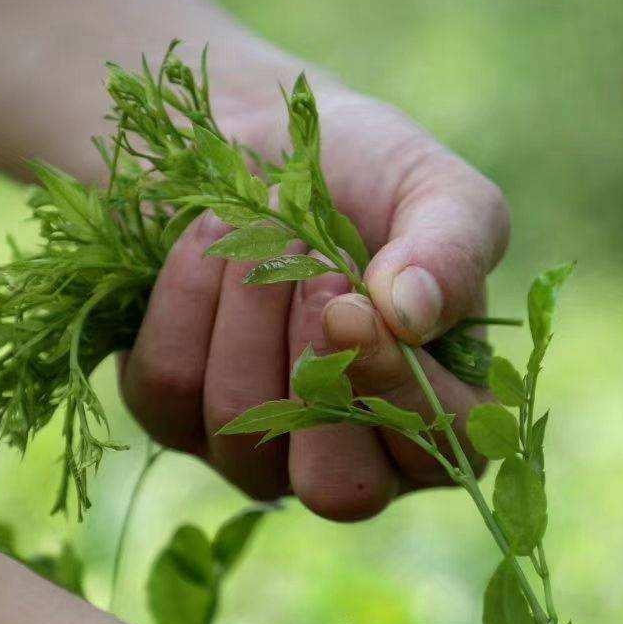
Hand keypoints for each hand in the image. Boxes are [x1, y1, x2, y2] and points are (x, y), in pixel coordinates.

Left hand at [120, 86, 507, 520]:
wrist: (255, 137)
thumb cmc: (368, 171)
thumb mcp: (437, 190)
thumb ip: (455, 249)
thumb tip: (413, 314)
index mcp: (442, 414)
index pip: (438, 451)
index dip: (394, 389)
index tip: (352, 302)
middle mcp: (354, 456)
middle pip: (335, 486)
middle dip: (311, 362)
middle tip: (312, 259)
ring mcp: (258, 451)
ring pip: (242, 424)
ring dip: (248, 305)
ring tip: (264, 219)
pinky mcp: (173, 419)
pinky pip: (167, 387)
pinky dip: (187, 295)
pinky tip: (211, 238)